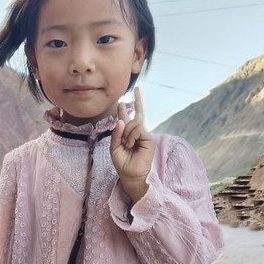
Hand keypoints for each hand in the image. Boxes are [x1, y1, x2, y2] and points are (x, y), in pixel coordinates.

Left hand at [110, 87, 154, 202]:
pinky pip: (138, 130)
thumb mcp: (114, 147)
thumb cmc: (122, 163)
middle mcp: (136, 132)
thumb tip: (121, 120)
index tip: (122, 100)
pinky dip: (131, 136)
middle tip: (137, 89)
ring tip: (127, 145)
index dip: (124, 109)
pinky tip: (131, 144)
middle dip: (137, 101)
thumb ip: (116, 134)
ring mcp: (143, 134)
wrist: (130, 174)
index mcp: (126, 134)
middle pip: (137, 114)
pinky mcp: (149, 138)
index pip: (126, 118)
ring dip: (127, 133)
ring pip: (134, 123)